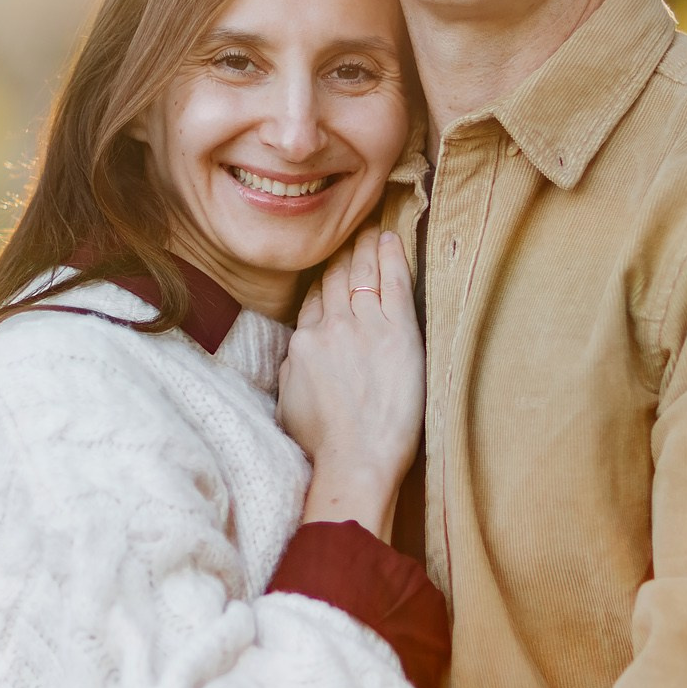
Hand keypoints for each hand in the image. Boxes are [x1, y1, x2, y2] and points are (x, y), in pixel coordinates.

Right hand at [280, 229, 421, 536]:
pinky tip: (391, 238)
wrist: (354, 460)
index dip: (323, 280)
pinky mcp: (397, 331)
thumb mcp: (290, 403)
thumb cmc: (323, 445)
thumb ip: (295, 368)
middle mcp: (330, 327)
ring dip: (364, 246)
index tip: (331, 267)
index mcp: (303, 343)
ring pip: (361, 273)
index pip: (313, 299)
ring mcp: (363, 326)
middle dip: (342, 253)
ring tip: (369, 227)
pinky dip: (391, 256)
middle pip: (335, 278)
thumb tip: (301, 351)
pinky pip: (393, 282)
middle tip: (350, 230)